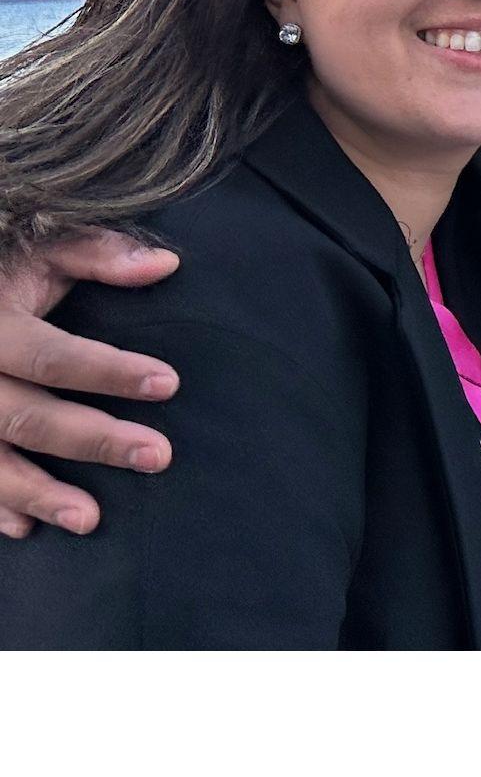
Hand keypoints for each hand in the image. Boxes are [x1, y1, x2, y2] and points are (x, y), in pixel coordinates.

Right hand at [0, 231, 181, 537]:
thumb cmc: (2, 265)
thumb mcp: (40, 247)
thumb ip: (97, 254)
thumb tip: (166, 265)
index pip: (51, 356)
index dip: (108, 371)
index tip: (168, 384)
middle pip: (28, 417)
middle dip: (93, 441)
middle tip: (158, 456)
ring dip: (37, 494)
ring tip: (92, 520)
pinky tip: (27, 528)